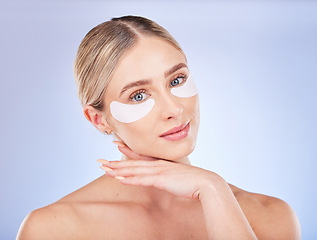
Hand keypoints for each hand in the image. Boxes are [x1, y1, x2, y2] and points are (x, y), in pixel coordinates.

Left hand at [97, 143, 220, 199]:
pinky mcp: (162, 180)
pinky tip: (120, 179)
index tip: (116, 146)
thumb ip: (168, 176)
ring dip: (118, 170)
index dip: (127, 152)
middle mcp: (158, 164)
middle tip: (101, 162)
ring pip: (134, 170)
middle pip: (133, 163)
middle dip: (116, 162)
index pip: (140, 156)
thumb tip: (162, 179)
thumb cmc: (193, 181)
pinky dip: (130, 179)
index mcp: (161, 163)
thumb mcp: (177, 177)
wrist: (206, 182)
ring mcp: (159, 171)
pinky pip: (142, 179)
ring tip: (104, 170)